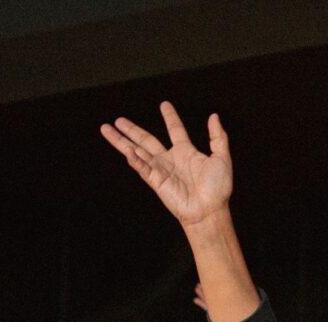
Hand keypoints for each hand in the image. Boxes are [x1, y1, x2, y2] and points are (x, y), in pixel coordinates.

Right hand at [101, 102, 234, 227]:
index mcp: (186, 152)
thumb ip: (218, 137)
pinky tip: (125, 149)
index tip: (164, 105)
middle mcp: (170, 159)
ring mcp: (161, 170)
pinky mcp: (155, 181)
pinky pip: (141, 167)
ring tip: (106, 129)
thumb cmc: (217, 189)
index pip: (175, 130)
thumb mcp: (222, 158)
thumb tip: (214, 116)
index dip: (170, 117)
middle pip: (146, 140)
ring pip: (136, 151)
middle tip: (118, 120)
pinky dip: (133, 159)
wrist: (209, 210)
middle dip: (131, 129)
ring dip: (121, 141)